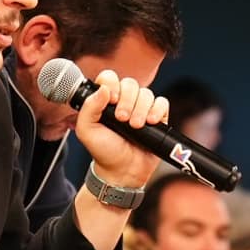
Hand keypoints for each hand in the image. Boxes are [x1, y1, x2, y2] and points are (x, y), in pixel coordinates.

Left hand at [72, 70, 168, 190]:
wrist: (123, 172)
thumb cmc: (103, 151)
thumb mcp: (87, 131)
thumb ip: (89, 108)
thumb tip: (103, 88)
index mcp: (105, 100)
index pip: (110, 78)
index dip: (112, 84)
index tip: (110, 100)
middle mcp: (124, 101)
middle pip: (130, 83)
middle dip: (127, 101)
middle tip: (122, 119)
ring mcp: (141, 108)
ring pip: (147, 93)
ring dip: (141, 109)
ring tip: (135, 126)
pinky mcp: (157, 117)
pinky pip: (162, 102)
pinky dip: (157, 110)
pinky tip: (151, 122)